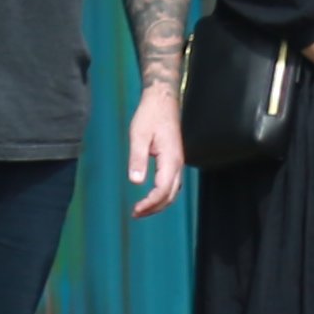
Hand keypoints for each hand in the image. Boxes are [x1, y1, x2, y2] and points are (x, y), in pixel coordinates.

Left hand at [124, 77, 186, 218]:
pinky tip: (152, 196)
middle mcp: (177, 164)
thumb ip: (137, 159)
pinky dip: (163, 195)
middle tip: (136, 214)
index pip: (163, 190)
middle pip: (170, 195)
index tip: (135, 210)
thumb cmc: (149, 115)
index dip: (150, 204)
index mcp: (170, 159)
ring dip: (159, 203)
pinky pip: (172, 183)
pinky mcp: (175, 159)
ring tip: (142, 209)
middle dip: (154, 208)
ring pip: (173, 191)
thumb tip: (136, 182)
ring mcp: (178, 162)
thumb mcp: (138, 135)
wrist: (163, 100)